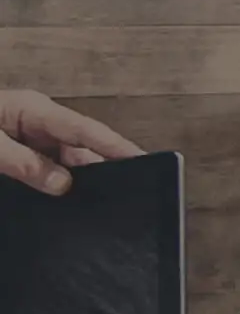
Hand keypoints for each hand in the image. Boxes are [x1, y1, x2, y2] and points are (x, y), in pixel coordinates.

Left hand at [0, 90, 142, 195]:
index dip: (116, 145)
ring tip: (96, 204)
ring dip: (74, 181)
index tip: (144, 160)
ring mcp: (29, 137)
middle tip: (126, 195)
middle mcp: (39, 122)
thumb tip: (62, 185)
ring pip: (65, 161)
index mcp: (34, 110)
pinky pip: (47, 168)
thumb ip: (22, 163)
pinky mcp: (21, 152)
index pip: (85, 129)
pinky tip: (64, 202)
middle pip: (80, 148)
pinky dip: (55, 184)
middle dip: (101, 169)